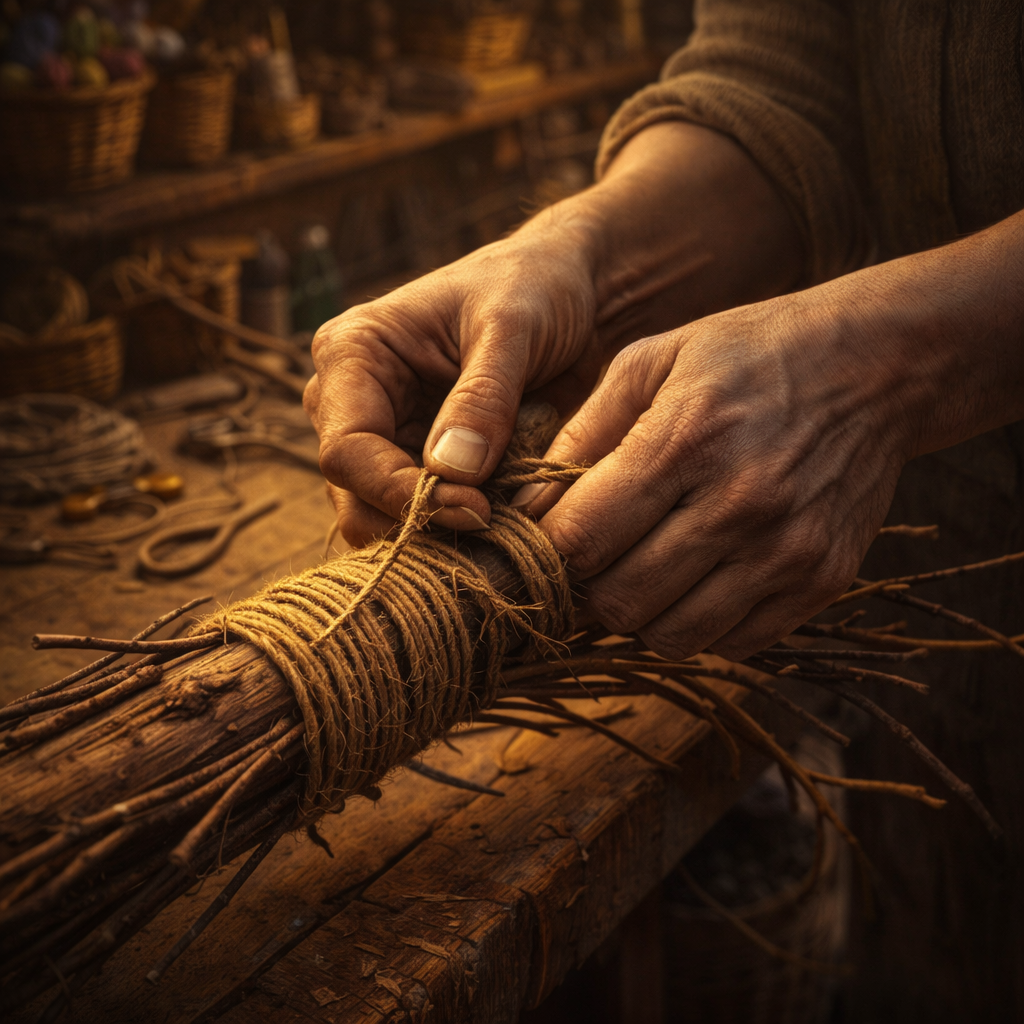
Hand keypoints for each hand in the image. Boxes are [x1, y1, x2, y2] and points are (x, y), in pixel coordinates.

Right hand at [304, 217, 606, 545]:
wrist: (571, 292)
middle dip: (416, 523)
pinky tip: (505, 519)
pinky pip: (426, 517)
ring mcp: (386, 438)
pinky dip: (460, 528)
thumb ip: (482, 398)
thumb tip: (450, 472)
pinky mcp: (422, 464)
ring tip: (503, 523)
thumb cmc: (534, 287)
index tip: (472, 508)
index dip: (399, 492)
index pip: (346, 450)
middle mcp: (353, 402)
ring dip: (439, 533)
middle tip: (489, 527)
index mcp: (352, 354)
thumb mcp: (511, 327)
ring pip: (384, 519)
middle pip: (354, 496)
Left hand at [518, 279, 919, 661]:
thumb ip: (582, 433)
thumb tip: (527, 507)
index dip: (548, 550)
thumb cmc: (747, 355)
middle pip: (619, 601)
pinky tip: (695, 579)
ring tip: (641, 570)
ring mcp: (787, 552)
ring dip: (639, 615)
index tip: (547, 539)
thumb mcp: (651, 361)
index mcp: (684, 442)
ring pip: (671, 637)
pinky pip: (732, 644)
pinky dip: (697, 625)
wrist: (875, 367)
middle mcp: (739, 506)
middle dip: (587, 588)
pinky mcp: (823, 581)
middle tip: (592, 560)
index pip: (580, 540)